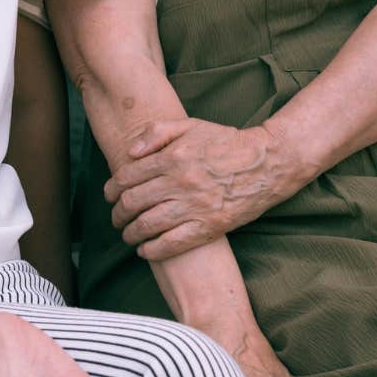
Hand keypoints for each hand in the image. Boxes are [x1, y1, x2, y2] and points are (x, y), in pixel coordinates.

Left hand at [106, 118, 307, 260]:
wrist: (267, 164)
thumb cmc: (226, 143)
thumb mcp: (191, 126)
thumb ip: (157, 133)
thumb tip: (130, 153)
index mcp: (173, 157)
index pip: (128, 177)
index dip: (112, 189)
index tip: (109, 196)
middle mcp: (180, 182)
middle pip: (134, 202)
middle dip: (117, 213)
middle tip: (116, 218)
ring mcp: (195, 206)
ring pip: (148, 225)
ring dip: (131, 233)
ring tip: (128, 235)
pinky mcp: (209, 226)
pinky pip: (172, 244)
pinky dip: (153, 250)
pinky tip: (145, 251)